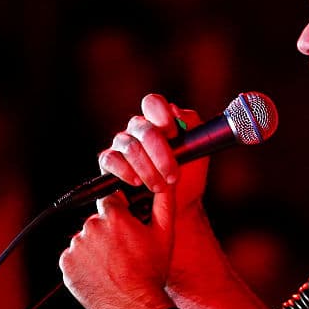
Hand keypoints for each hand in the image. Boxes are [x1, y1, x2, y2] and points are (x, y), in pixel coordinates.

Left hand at [59, 188, 175, 308]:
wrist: (136, 306)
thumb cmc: (152, 272)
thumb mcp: (164, 234)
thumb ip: (164, 201)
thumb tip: (166, 182)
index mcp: (113, 217)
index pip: (110, 202)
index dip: (119, 214)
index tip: (125, 229)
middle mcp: (91, 228)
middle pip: (96, 222)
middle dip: (107, 233)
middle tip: (122, 253)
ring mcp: (77, 247)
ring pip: (85, 240)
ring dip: (95, 249)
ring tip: (112, 266)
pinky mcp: (67, 265)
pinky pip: (73, 258)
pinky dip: (83, 264)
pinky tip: (100, 273)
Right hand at [99, 93, 206, 211]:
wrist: (179, 205)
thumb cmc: (188, 176)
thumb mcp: (199, 150)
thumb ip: (192, 125)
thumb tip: (176, 111)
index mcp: (158, 121)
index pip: (153, 104)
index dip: (162, 116)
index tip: (174, 135)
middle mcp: (138, 129)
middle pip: (143, 128)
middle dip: (161, 154)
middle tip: (173, 176)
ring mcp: (122, 144)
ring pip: (129, 146)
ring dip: (148, 169)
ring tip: (160, 186)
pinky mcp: (109, 162)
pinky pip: (110, 159)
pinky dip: (125, 172)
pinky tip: (137, 182)